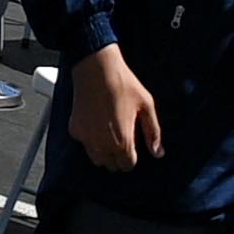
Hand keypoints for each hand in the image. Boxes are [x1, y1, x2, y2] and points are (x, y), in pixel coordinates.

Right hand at [67, 43, 161, 172]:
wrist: (96, 68)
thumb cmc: (124, 84)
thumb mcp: (147, 106)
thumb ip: (153, 132)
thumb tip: (158, 153)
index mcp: (122, 140)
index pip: (127, 165)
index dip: (132, 157)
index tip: (133, 146)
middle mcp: (102, 144)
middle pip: (111, 165)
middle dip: (118, 156)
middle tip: (122, 138)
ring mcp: (86, 137)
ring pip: (96, 159)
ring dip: (104, 152)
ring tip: (110, 134)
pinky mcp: (75, 129)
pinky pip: (84, 144)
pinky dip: (91, 140)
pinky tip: (97, 124)